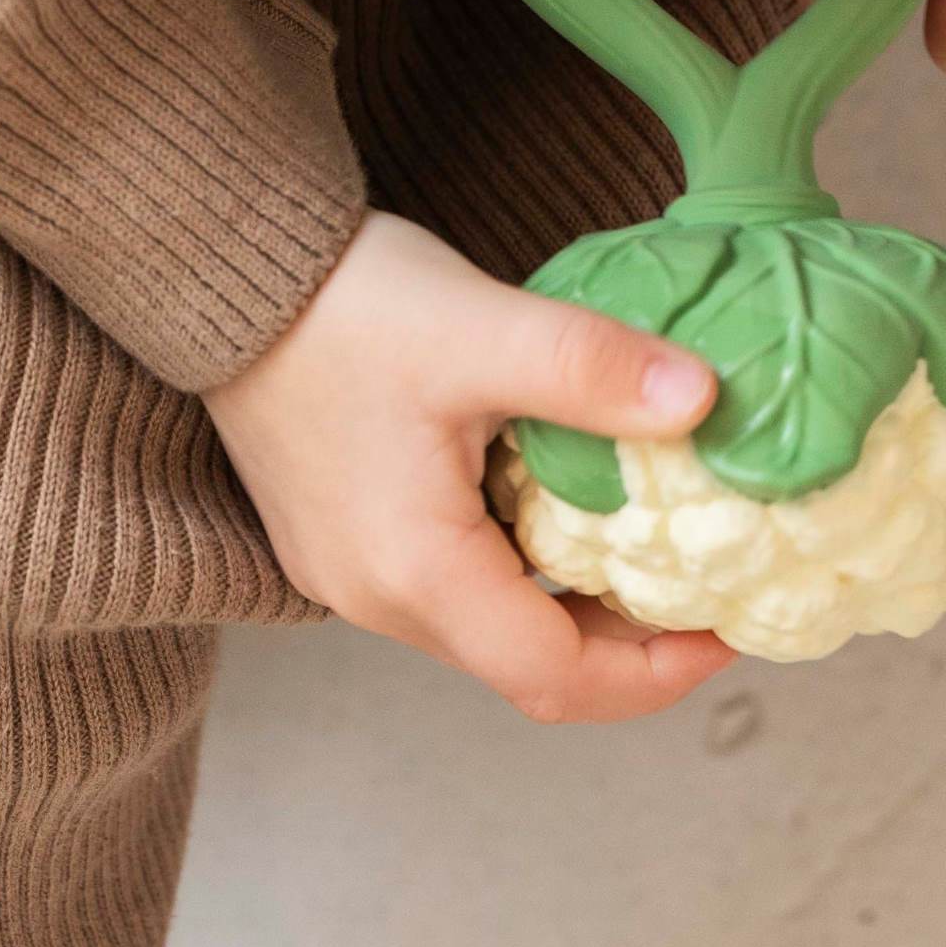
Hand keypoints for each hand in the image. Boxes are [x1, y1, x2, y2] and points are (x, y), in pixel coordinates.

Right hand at [205, 213, 735, 721]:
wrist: (218, 270)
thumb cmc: (341, 303)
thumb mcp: (481, 328)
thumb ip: (594, 369)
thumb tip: (704, 402)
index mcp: (415, 571)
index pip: (556, 675)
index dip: (656, 671)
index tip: (728, 628)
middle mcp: (377, 599)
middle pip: (528, 671)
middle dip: (629, 649)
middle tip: (708, 593)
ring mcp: (352, 577)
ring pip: (492, 635)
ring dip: (577, 613)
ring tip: (655, 552)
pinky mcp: (343, 544)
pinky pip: (455, 594)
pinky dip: (527, 578)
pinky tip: (570, 515)